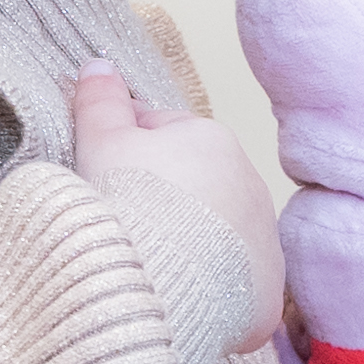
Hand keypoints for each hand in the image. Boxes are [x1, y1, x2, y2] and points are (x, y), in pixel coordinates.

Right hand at [69, 65, 285, 353]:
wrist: (155, 286)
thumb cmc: (125, 206)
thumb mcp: (99, 142)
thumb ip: (99, 101)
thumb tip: (99, 66)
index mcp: (211, 141)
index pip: (164, 135)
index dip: (125, 151)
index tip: (101, 174)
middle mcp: (249, 186)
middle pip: (195, 186)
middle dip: (163, 199)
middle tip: (121, 224)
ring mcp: (263, 242)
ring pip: (217, 236)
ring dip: (189, 244)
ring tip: (148, 265)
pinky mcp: (265, 295)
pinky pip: (232, 286)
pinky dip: (208, 291)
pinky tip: (176, 297)